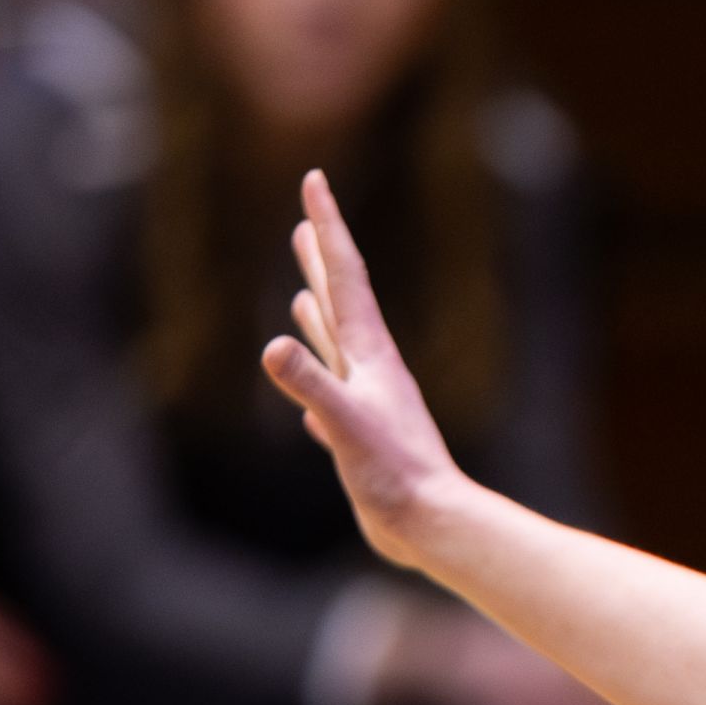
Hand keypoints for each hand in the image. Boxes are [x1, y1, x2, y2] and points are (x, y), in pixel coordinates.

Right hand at [260, 169, 469, 568]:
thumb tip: (272, 347)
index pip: (345, 276)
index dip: (328, 225)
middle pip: (342, 301)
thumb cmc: (396, 476)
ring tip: (304, 291)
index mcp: (370, 356)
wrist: (433, 525)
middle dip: (322, 258)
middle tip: (308, 218)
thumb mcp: (345, 425)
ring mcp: (369, 404)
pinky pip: (334, 401)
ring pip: (338, 348)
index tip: (315, 179)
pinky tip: (312, 393)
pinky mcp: (364, 441)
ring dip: (320, 314)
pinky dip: (319, 385)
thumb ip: (311, 384)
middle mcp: (372, 371)